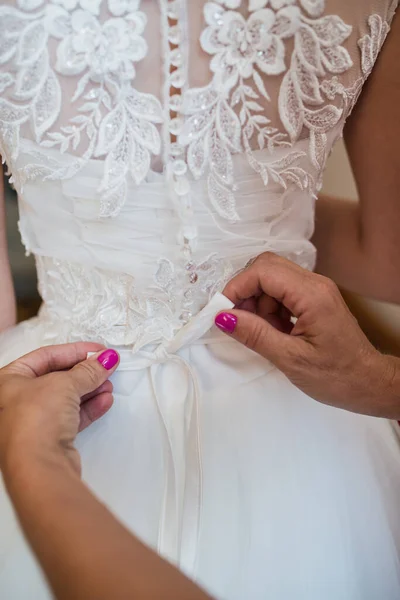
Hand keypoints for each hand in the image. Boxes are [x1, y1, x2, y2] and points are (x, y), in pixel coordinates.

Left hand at [0, 343, 119, 475]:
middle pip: (56, 378)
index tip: (96, 350)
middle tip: (105, 365)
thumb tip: (101, 360)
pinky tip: (103, 401)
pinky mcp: (47, 440)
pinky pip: (70, 418)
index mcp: (7, 381)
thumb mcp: (65, 384)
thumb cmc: (32, 424)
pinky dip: (88, 408)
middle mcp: (14, 402)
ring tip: (107, 383)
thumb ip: (87, 370)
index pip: (46, 356)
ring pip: (65, 399)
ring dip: (89, 390)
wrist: (37, 467)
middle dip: (84, 372)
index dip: (75, 351)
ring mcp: (31, 422)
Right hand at [216, 252, 397, 417]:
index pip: (263, 271)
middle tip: (238, 320)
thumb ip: (255, 335)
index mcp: (312, 295)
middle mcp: (315, 284)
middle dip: (245, 290)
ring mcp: (316, 290)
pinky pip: (282, 292)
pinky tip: (273, 331)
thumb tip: (223, 317)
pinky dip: (269, 308)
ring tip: (261, 332)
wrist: (368, 383)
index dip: (236, 287)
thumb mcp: (290, 359)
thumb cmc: (336, 376)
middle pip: (267, 267)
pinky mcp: (314, 299)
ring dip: (257, 301)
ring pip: (272, 279)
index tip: (221, 312)